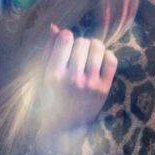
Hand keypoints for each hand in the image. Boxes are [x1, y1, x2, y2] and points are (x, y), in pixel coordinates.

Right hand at [36, 23, 117, 140]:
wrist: (64, 127)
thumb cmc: (50, 98)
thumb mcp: (43, 76)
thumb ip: (48, 50)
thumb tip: (55, 26)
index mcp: (53, 74)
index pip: (65, 39)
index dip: (66, 36)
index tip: (66, 42)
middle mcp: (72, 78)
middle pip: (82, 42)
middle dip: (80, 43)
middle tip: (77, 52)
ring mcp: (90, 84)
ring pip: (97, 48)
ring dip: (93, 46)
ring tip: (89, 53)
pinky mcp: (104, 89)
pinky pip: (111, 60)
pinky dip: (107, 55)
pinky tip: (100, 59)